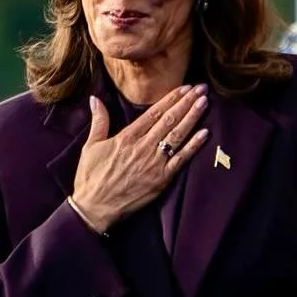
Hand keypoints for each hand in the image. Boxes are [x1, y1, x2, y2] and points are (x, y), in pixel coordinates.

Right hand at [71, 85, 209, 233]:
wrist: (95, 208)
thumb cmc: (91, 178)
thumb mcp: (91, 146)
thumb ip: (99, 121)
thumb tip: (95, 99)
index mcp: (127, 137)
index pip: (154, 112)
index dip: (171, 98)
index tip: (185, 87)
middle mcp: (143, 147)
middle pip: (170, 120)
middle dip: (187, 102)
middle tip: (202, 88)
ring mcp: (154, 164)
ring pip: (178, 135)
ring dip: (193, 118)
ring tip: (205, 102)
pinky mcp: (161, 180)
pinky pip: (181, 160)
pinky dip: (193, 146)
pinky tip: (205, 133)